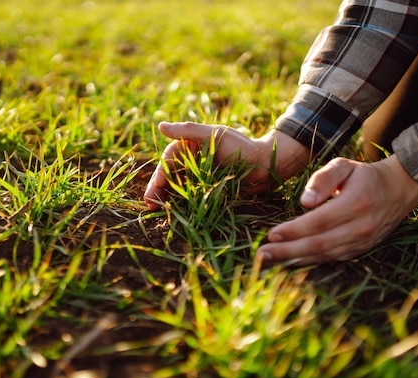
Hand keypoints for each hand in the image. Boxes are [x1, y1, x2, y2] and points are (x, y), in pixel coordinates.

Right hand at [144, 122, 310, 209]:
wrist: (267, 165)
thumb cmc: (242, 146)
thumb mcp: (215, 135)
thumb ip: (188, 130)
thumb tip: (161, 126)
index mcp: (191, 145)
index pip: (169, 159)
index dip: (160, 174)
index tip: (155, 188)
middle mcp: (194, 159)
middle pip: (170, 174)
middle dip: (158, 189)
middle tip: (150, 204)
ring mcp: (201, 175)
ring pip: (178, 186)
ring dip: (166, 197)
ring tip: (157, 209)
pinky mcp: (209, 188)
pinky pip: (191, 196)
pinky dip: (181, 203)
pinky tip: (173, 212)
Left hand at [256, 155, 417, 264]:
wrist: (399, 190)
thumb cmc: (364, 176)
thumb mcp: (344, 166)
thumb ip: (323, 179)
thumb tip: (304, 202)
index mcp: (356, 203)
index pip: (320, 222)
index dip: (294, 230)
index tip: (271, 234)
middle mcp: (361, 227)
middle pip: (319, 244)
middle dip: (288, 251)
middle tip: (262, 255)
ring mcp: (363, 242)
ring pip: (324, 256)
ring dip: (295, 260)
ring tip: (270, 261)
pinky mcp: (361, 250)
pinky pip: (332, 259)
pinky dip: (309, 262)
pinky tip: (290, 262)